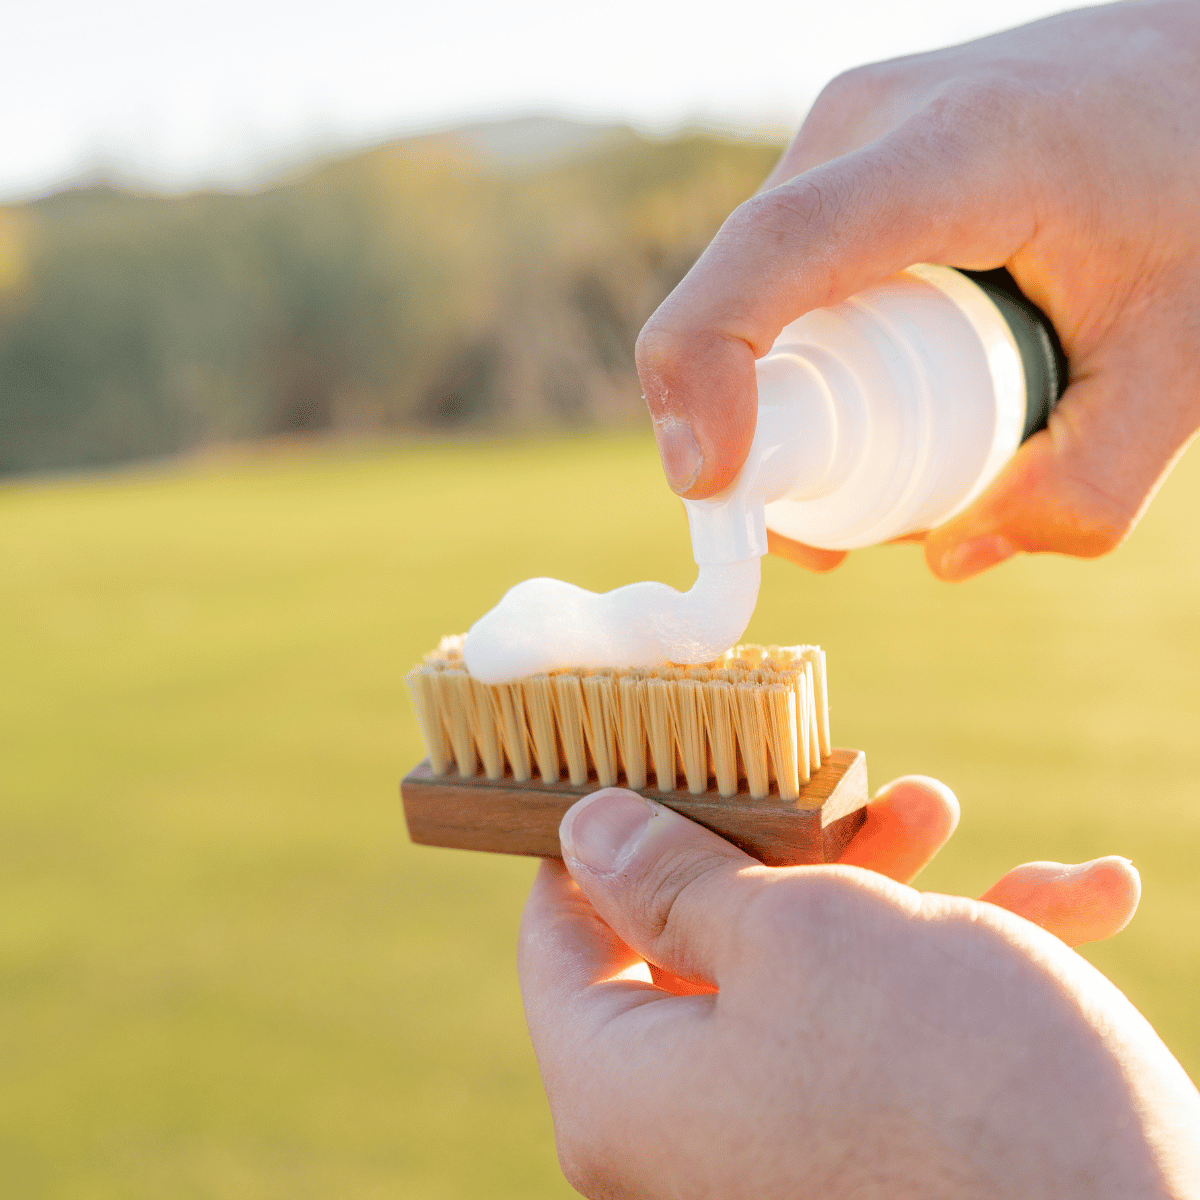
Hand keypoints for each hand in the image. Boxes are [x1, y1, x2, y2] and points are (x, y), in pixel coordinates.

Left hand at [519, 780, 1199, 1197]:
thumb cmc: (949, 1078)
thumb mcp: (794, 930)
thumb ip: (674, 875)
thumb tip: (586, 830)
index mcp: (625, 1089)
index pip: (559, 934)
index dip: (600, 837)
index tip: (656, 764)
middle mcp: (686, 1137)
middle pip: (700, 942)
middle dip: (786, 848)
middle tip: (841, 784)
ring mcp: (779, 1153)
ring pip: (804, 980)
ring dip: (883, 888)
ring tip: (943, 812)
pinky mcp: (873, 1162)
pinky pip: (883, 1047)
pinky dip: (958, 966)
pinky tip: (1075, 898)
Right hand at [637, 1, 1199, 579]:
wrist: (1199, 75)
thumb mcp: (1183, 357)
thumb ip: (1090, 482)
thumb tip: (952, 553)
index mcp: (956, 153)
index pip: (773, 252)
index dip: (703, 368)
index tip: (709, 481)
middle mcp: (864, 129)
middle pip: (742, 301)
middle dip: (760, 436)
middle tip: (839, 539)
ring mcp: (839, 141)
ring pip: (754, 302)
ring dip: (791, 406)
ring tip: (904, 463)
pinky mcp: (836, 167)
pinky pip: (781, 284)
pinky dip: (807, 366)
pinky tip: (886, 406)